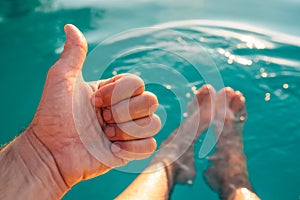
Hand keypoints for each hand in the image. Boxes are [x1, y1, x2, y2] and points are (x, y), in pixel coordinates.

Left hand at [28, 24, 160, 187]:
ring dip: (126, 130)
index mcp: (114, 92)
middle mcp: (124, 109)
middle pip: (151, 101)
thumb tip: (70, 27)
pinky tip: (112, 151)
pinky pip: (151, 145)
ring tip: (104, 136)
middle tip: (100, 120)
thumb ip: (74, 54)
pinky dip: (132, 148)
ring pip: (154, 123)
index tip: (93, 102)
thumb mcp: (62, 79)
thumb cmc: (54, 116)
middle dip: (123, 112)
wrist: (51, 153)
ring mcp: (129, 130)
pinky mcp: (130, 151)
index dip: (118, 93)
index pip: (138, 83)